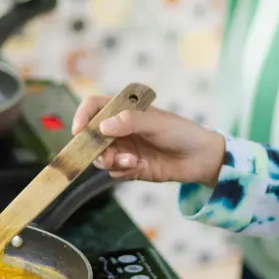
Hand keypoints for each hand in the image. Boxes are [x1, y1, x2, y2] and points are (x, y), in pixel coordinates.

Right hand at [72, 96, 225, 186]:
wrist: (200, 158)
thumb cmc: (180, 132)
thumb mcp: (156, 123)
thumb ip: (130, 122)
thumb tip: (103, 126)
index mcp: (124, 110)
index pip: (94, 106)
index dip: (83, 116)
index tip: (78, 131)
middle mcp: (119, 128)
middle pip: (92, 136)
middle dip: (94, 147)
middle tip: (105, 156)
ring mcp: (123, 148)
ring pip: (100, 156)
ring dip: (111, 161)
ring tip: (130, 162)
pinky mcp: (129, 167)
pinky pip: (114, 172)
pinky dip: (122, 171)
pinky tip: (139, 167)